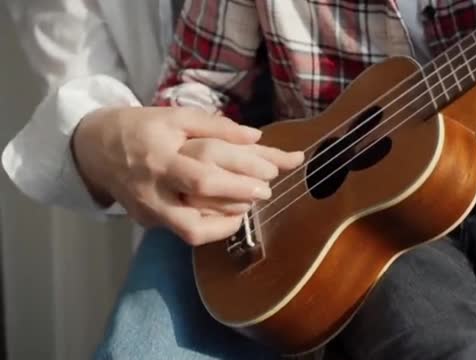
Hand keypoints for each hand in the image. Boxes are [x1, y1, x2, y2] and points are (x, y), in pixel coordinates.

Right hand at [72, 106, 303, 244]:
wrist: (94, 149)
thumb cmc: (141, 128)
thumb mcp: (176, 117)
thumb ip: (216, 126)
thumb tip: (256, 138)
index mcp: (161, 159)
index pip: (203, 178)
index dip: (239, 180)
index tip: (270, 175)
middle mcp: (154, 191)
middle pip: (199, 209)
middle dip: (239, 201)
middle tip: (264, 193)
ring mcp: (150, 212)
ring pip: (193, 232)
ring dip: (228, 221)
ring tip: (248, 203)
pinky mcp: (149, 223)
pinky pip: (186, 232)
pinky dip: (213, 226)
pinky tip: (229, 213)